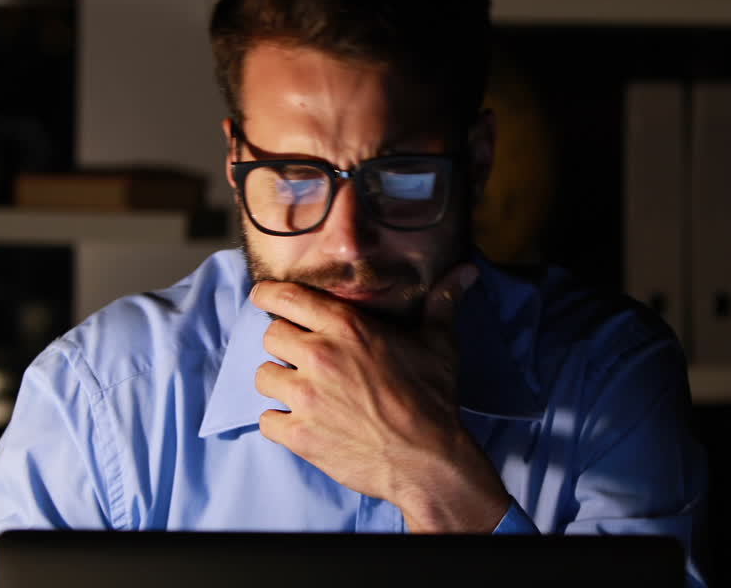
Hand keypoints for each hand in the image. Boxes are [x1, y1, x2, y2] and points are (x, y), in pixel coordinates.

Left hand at [251, 262, 509, 531]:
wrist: (428, 460)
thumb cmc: (433, 399)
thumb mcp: (438, 343)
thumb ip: (442, 302)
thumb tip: (467, 270)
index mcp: (347, 327)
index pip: (285, 297)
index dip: (268, 295)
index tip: (264, 298)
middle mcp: (320, 356)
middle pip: (270, 335)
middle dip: (284, 344)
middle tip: (304, 357)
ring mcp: (306, 398)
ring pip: (264, 376)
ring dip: (280, 382)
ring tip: (304, 391)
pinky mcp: (300, 435)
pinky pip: (266, 421)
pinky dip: (280, 423)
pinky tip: (303, 423)